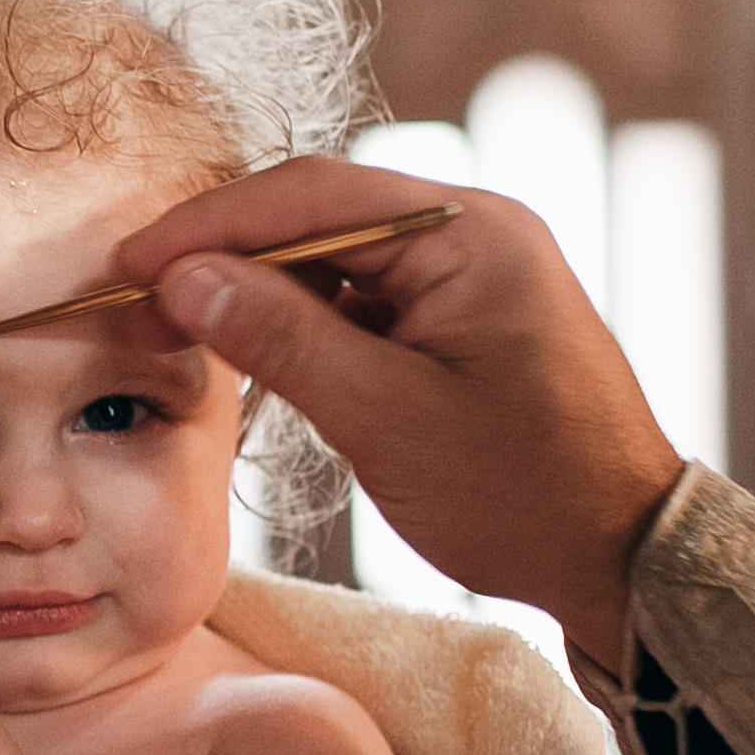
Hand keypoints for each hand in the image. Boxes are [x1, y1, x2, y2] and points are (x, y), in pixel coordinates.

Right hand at [115, 167, 682, 665]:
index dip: (211, 226)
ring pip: (334, 262)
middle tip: (138, 299)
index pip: (313, 197)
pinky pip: (362, 300)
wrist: (622, 557)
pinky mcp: (459, 320)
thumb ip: (285, 339)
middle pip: (319, 218)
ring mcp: (468, 275)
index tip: (133, 263)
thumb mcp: (389, 419)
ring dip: (258, 292)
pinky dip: (302, 324)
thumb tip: (186, 279)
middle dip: (225, 255)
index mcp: (470, 233)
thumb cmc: (526, 494)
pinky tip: (250, 352)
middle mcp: (473, 233)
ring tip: (177, 328)